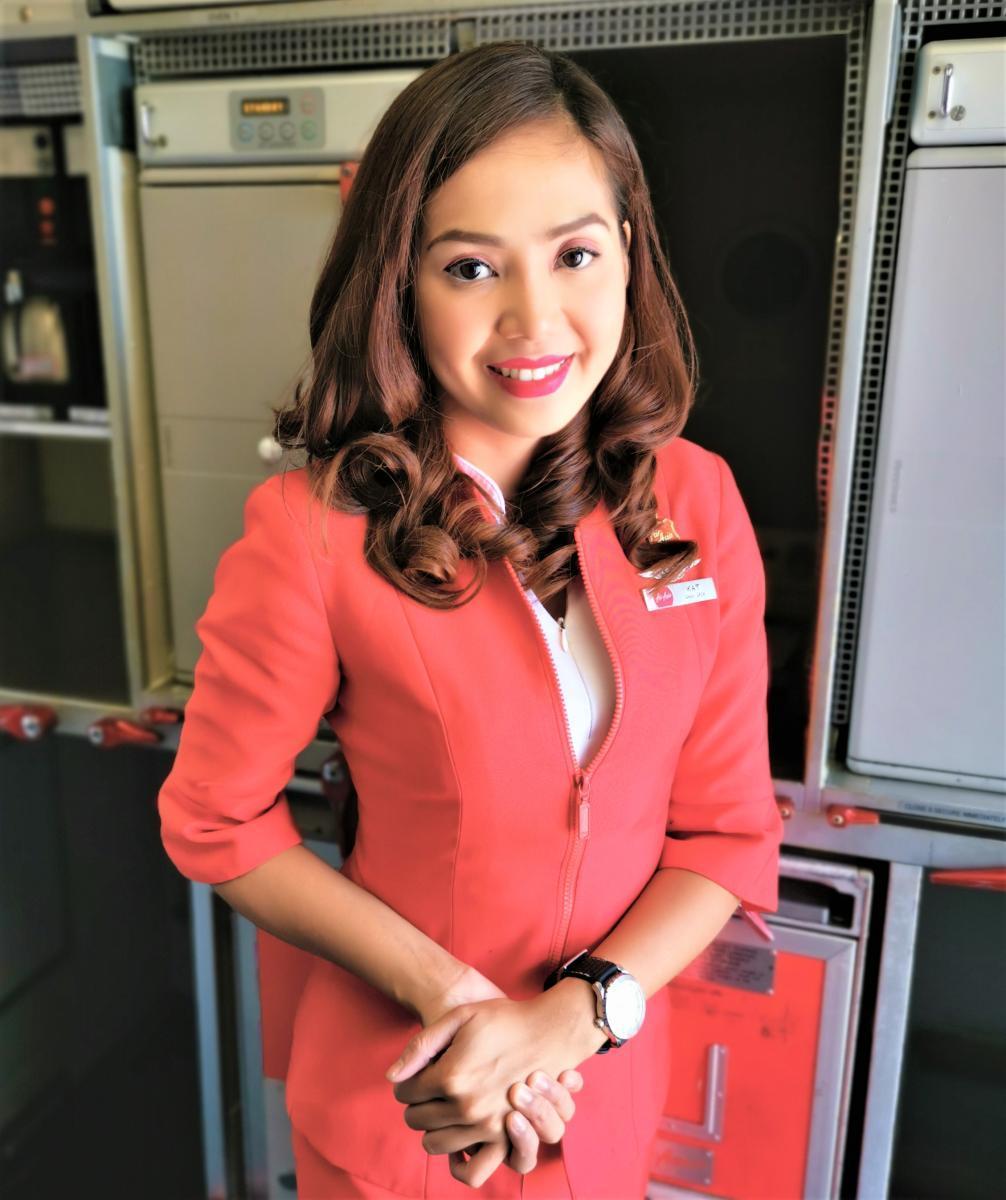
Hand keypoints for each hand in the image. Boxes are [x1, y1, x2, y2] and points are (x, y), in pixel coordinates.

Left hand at [386, 988, 588, 1187]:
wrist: (548, 1031)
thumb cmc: (502, 1019)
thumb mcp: (459, 1017)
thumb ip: (421, 1046)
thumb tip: (392, 1078)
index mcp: (451, 1075)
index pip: (404, 1093)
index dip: (406, 1083)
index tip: (417, 1075)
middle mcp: (466, 1106)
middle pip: (416, 1120)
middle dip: (416, 1104)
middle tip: (429, 1090)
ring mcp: (485, 1125)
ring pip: (434, 1143)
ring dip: (432, 1128)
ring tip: (443, 1109)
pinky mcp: (504, 1138)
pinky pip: (471, 1169)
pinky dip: (457, 1161)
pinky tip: (457, 1141)